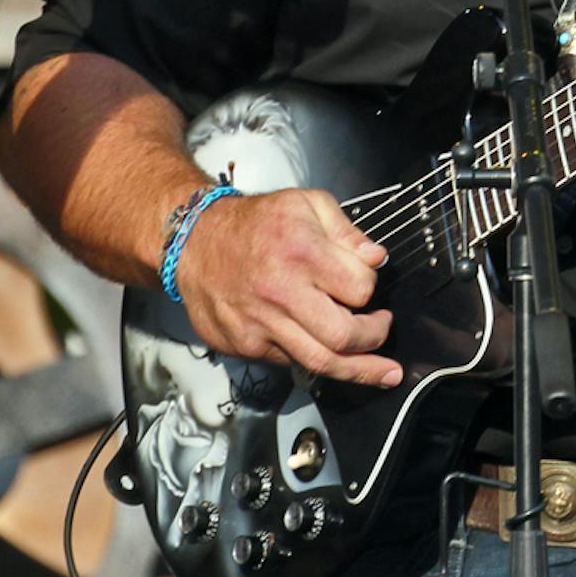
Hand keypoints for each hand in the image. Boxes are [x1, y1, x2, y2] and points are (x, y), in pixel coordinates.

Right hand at [174, 188, 402, 388]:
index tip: (367, 285)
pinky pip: (290, 362)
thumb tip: (376, 259)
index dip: (371, 288)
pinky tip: (323, 350)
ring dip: (358, 370)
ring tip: (382, 373)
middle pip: (344, 337)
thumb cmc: (253, 222)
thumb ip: (347, 230)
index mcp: (300, 251)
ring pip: (320, 363)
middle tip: (381, 329)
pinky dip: (312, 359)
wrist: (194, 240)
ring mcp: (259, 323)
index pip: (359, 289)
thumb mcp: (306, 203)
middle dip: (374, 338)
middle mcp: (279, 291)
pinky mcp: (244, 344)